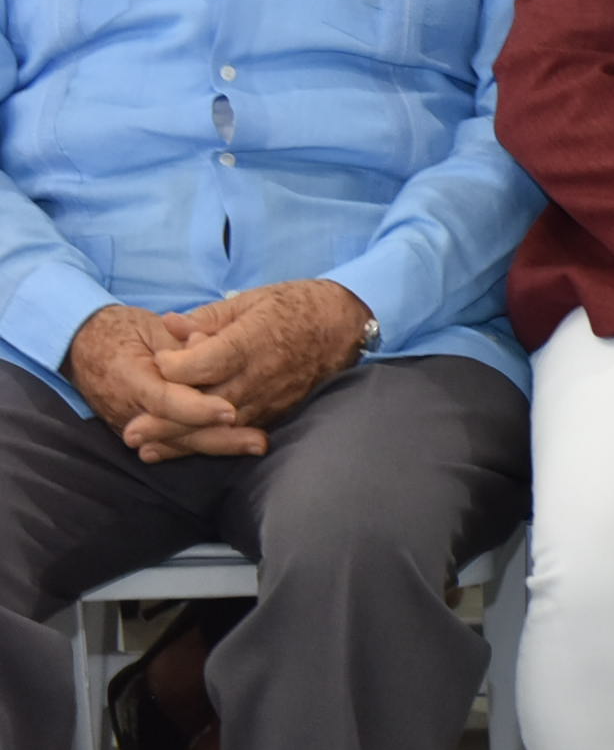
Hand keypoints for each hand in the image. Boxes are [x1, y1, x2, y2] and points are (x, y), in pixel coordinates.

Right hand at [65, 304, 264, 459]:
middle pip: (178, 432)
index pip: (166, 402)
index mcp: (129, 379)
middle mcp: (129, 409)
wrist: (81, 345)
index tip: (230, 411)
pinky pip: (175, 441)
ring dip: (219, 445)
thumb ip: (180, 345)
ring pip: (179, 442)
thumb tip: (208, 349)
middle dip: (220, 439)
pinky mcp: (141, 430)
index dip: (198, 409)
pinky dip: (203, 443)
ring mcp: (132, 424)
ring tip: (255, 446)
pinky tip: (234, 448)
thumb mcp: (150, 328)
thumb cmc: (121, 330)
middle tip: (259, 442)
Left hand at [138, 280, 372, 443]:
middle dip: (165, 420)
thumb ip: (207, 317)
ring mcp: (272, 396)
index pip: (200, 365)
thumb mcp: (252, 300)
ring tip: (148, 449)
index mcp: (250, 341)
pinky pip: (242, 432)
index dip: (171, 366)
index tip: (157, 360)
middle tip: (131, 431)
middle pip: (205, 405)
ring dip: (183, 440)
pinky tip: (187, 449)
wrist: (347, 324)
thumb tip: (169, 325)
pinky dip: (213, 443)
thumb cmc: (298, 305)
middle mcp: (260, 374)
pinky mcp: (280, 410)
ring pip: (221, 426)